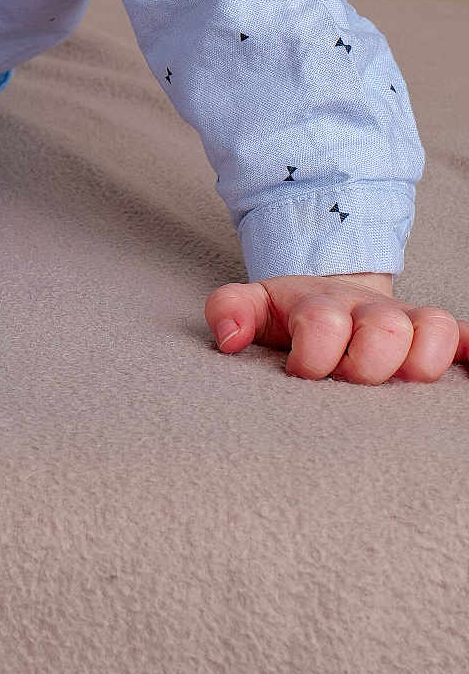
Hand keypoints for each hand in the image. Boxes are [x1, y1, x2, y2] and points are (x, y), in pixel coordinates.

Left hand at [205, 272, 468, 383]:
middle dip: (366, 361)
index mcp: (321, 307)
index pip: (322, 324)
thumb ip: (230, 310)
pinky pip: (465, 338)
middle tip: (350, 380)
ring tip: (403, 379)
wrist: (332, 293)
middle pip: (383, 329)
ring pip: (433, 327)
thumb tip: (228, 338)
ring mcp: (406, 322)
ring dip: (420, 357)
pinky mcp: (436, 336)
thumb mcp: (254, 303)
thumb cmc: (292, 315)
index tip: (300, 373)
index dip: (312, 354)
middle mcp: (368, 312)